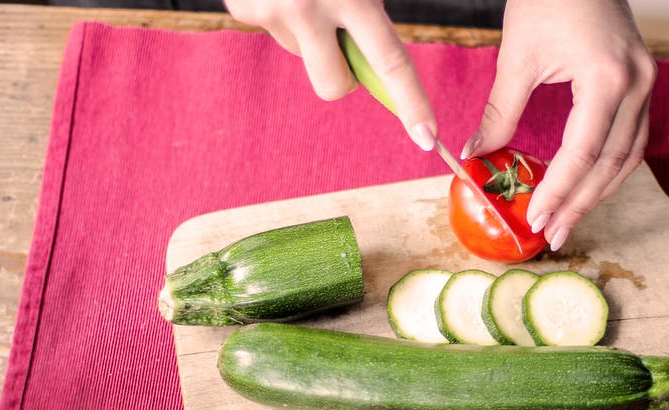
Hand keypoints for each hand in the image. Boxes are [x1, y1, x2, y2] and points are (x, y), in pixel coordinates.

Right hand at [224, 0, 438, 149]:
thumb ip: (366, 10)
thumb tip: (377, 66)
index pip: (390, 62)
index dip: (411, 102)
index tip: (427, 137)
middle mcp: (307, 9)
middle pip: (335, 86)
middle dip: (344, 76)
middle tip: (344, 38)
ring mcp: (269, 12)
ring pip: (301, 53)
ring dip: (309, 32)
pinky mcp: (240, 9)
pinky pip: (273, 28)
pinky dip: (281, 12)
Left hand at [461, 0, 655, 249]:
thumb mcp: (517, 57)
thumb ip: (500, 113)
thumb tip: (476, 157)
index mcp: (607, 79)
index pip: (583, 153)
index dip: (559, 192)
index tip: (536, 220)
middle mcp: (637, 85)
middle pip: (612, 164)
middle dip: (580, 203)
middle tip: (552, 234)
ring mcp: (647, 84)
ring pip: (629, 156)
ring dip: (598, 192)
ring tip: (568, 219)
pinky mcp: (643, 83)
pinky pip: (632, 138)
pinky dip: (610, 167)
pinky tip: (587, 186)